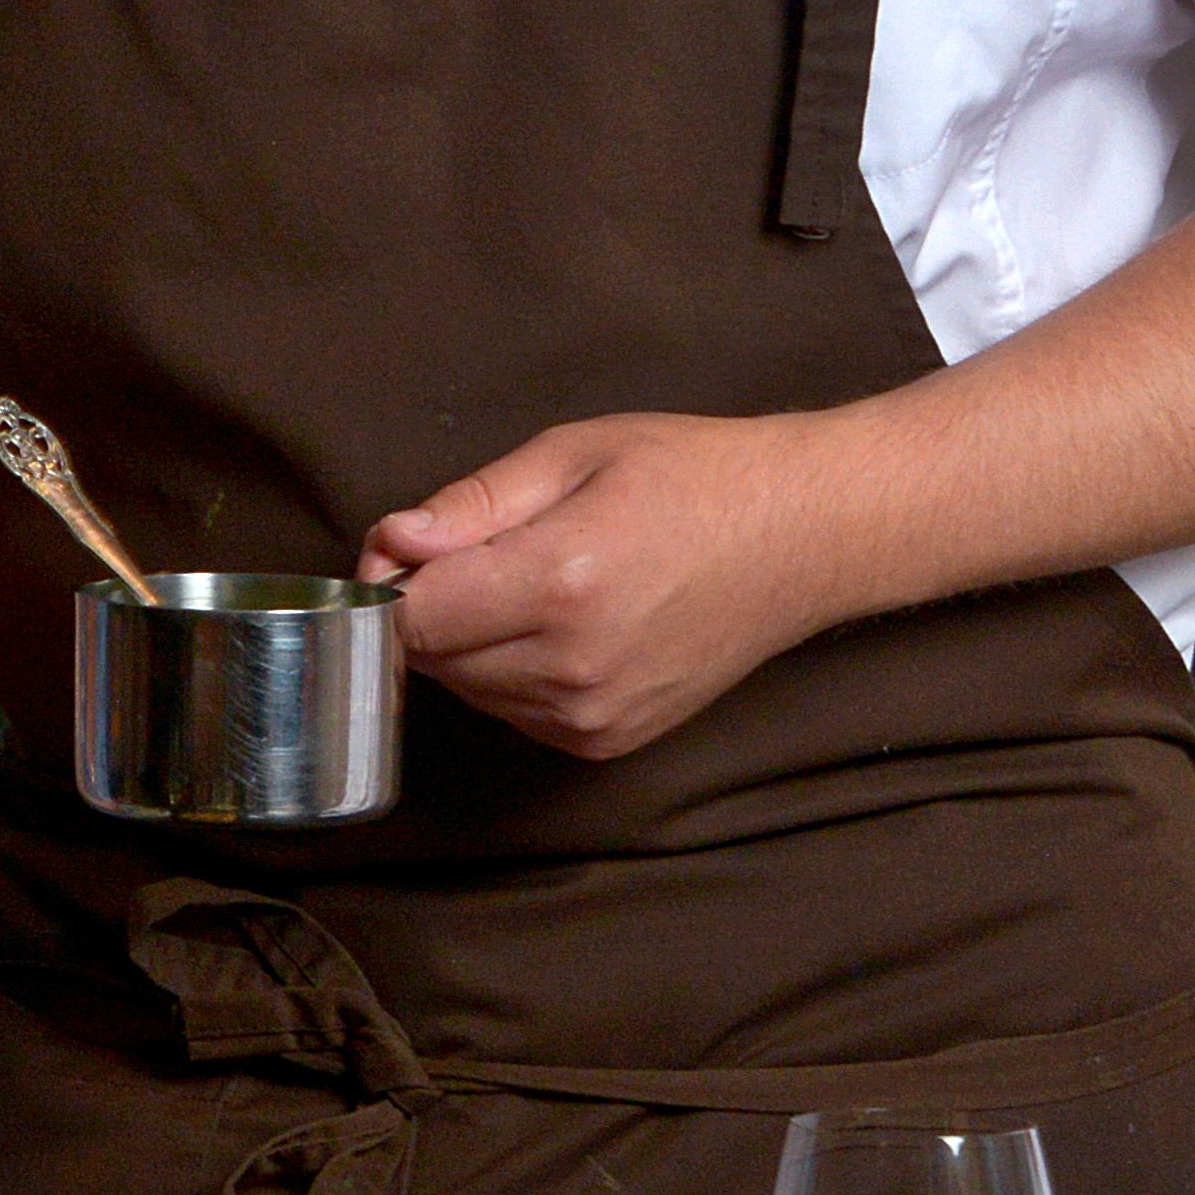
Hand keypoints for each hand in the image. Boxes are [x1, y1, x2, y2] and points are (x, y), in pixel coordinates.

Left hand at [356, 410, 858, 760]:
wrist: (803, 537)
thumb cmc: (694, 478)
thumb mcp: (573, 453)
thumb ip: (470, 505)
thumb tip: (390, 543)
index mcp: (561, 582)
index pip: (412, 616)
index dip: (392, 578)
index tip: (410, 545)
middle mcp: (574, 664)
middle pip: (431, 659)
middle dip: (430, 607)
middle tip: (479, 550)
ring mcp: (594, 713)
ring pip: (467, 690)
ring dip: (471, 642)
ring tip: (534, 581)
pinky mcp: (608, 740)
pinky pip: (513, 713)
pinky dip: (511, 673)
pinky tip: (561, 624)